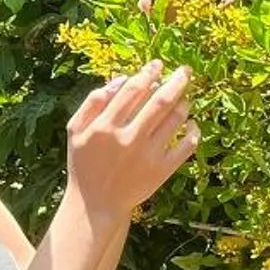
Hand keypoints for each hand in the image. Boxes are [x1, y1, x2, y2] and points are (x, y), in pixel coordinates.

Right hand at [67, 58, 197, 225]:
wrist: (96, 205)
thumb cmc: (85, 164)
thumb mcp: (75, 130)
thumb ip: (93, 102)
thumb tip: (120, 79)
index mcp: (106, 126)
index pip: (133, 90)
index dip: (148, 73)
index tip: (157, 64)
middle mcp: (128, 139)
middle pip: (160, 101)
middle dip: (176, 81)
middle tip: (185, 71)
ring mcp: (147, 156)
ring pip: (175, 120)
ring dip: (184, 103)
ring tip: (184, 98)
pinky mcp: (161, 171)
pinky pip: (186, 146)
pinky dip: (194, 131)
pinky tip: (193, 124)